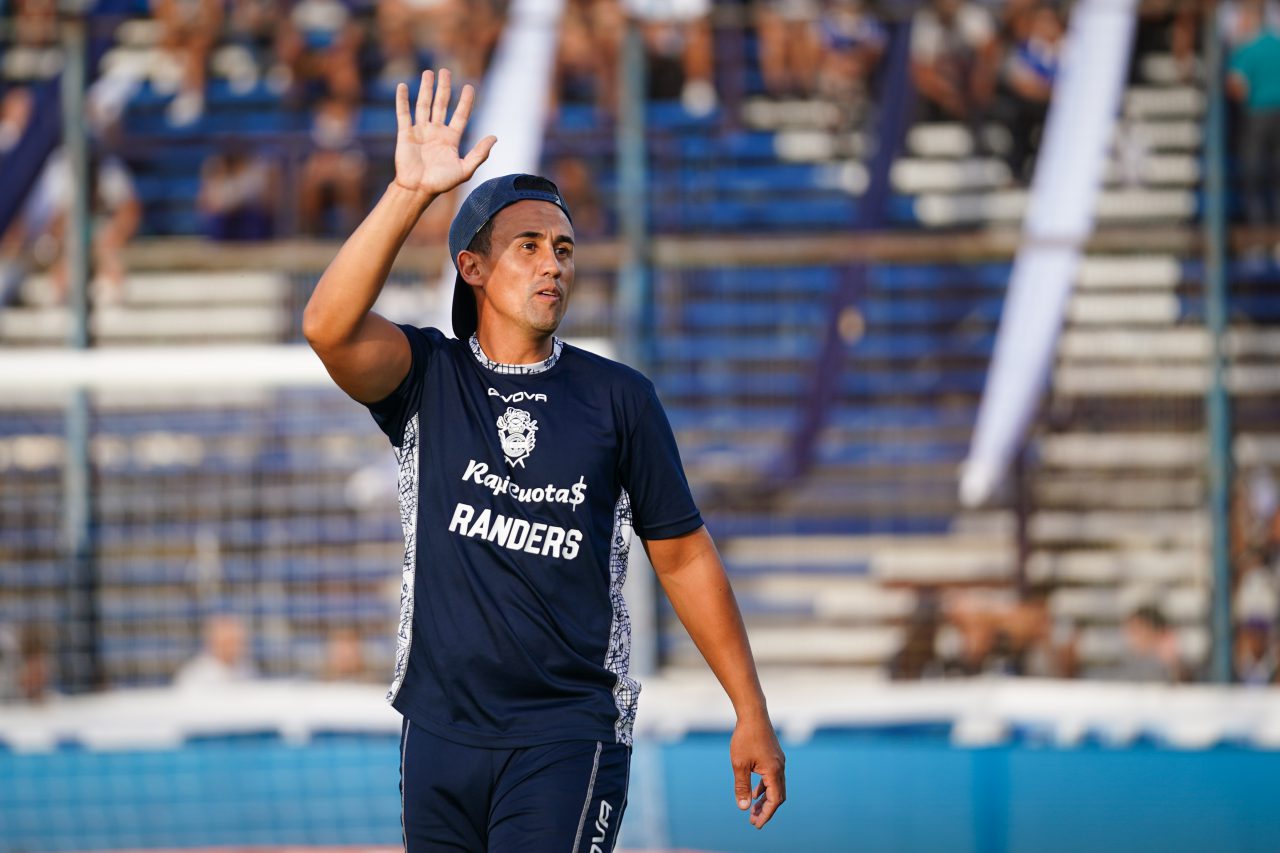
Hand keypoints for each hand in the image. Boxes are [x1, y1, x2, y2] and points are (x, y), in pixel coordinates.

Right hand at [393, 68, 496, 198]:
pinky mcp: (405, 134)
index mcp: (450, 139)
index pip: (460, 115)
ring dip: (426, 89)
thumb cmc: (441, 183)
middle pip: (441, 104)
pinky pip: (403, 114)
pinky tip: (403, 87)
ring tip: (429, 73)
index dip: (466, 101)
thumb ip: (479, 153)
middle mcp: (436, 132)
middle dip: (444, 88)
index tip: (470, 87)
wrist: (418, 190)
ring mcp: (420, 131)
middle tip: (446, 71)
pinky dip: (402, 100)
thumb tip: (495, 137)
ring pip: (423, 105)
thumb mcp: (465, 169)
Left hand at [731, 714, 786, 828]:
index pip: (774, 800)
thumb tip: (743, 807)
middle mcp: (780, 768)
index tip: (756, 824)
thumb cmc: (745, 738)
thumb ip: (742, 787)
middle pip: (778, 796)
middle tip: (753, 820)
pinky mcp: (774, 757)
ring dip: (765, 799)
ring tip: (752, 809)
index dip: (766, 814)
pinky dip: (764, 788)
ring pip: (775, 787)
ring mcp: (778, 762)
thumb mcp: (739, 765)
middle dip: (766, 810)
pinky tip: (753, 792)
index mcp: (774, 771)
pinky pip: (772, 778)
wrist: (753, 714)